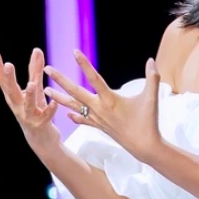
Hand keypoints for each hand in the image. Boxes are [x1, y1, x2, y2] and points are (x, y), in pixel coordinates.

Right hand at [0, 48, 59, 148]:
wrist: (41, 139)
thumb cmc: (36, 110)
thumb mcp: (35, 89)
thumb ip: (35, 70)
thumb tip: (37, 50)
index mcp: (14, 97)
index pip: (3, 80)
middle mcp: (18, 106)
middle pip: (11, 91)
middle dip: (9, 78)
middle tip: (8, 65)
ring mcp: (28, 116)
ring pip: (27, 105)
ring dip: (28, 95)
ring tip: (30, 85)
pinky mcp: (41, 124)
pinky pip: (45, 116)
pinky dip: (49, 109)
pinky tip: (54, 103)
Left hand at [43, 50, 161, 163]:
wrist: (144, 146)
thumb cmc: (148, 121)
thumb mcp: (151, 96)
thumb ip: (152, 76)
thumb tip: (151, 60)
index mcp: (110, 99)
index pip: (94, 78)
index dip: (84, 64)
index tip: (74, 52)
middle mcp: (99, 108)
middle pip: (75, 91)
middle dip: (60, 79)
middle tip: (46, 69)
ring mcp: (97, 119)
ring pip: (74, 106)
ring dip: (59, 98)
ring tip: (46, 91)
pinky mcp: (100, 127)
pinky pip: (83, 120)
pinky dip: (75, 116)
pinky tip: (67, 115)